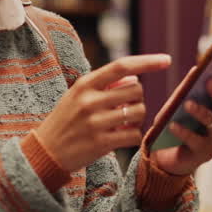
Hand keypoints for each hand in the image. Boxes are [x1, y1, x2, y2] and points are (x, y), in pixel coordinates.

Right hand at [34, 54, 171, 172]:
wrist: (45, 152)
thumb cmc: (65, 120)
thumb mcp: (77, 96)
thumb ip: (104, 85)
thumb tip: (135, 77)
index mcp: (85, 84)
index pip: (122, 66)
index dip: (147, 61)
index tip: (166, 59)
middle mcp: (90, 101)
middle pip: (136, 90)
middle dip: (137, 98)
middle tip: (125, 107)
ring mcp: (96, 123)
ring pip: (139, 112)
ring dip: (137, 117)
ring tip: (123, 122)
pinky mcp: (101, 144)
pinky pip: (134, 135)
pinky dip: (133, 136)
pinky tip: (121, 136)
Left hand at [149, 67, 211, 175]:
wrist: (167, 154)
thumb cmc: (178, 121)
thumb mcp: (181, 101)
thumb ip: (189, 87)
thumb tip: (195, 70)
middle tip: (209, 80)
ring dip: (201, 111)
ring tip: (187, 104)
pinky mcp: (203, 153)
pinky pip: (195, 141)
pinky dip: (183, 132)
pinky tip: (173, 125)